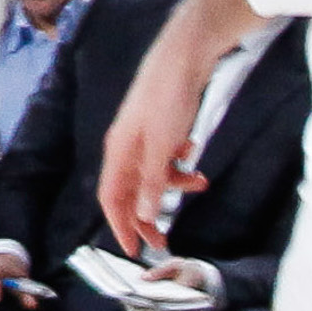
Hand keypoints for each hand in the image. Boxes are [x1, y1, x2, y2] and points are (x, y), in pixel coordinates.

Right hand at [97, 17, 214, 259]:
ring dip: (174, 185)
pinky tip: (194, 154)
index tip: (133, 251)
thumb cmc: (168, 100)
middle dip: (148, 215)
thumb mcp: (162, 146)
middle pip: (131, 191)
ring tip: (200, 183)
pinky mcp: (160, 128)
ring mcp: (143, 136)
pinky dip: (180, 163)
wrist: (183, 58)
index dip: (119, 226)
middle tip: (166, 240)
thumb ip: (153, 181)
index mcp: (119, 152)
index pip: (111, 198)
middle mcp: (126, 146)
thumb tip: (144, 215)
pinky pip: (166, 157)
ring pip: (153, 174)